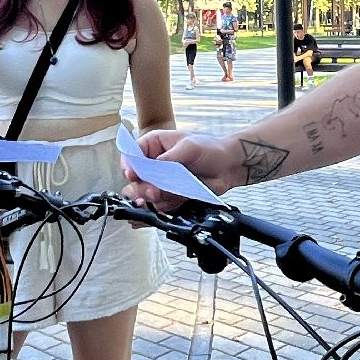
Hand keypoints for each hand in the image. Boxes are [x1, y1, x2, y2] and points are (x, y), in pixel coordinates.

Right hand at [122, 130, 240, 210]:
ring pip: (144, 194)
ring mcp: (161, 182)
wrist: (230, 167)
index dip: (129, 165)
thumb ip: (171, 157)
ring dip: (147, 200)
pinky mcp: (170, 196)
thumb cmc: (211, 149)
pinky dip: (156, 210)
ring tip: (156, 199)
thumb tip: (155, 166)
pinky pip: (157, 206)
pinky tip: (151, 214)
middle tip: (153, 191)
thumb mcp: (190, 146)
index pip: (132, 155)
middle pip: (136, 179)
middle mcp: (154, 165)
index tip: (132, 175)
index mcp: (154, 145)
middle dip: (140, 187)